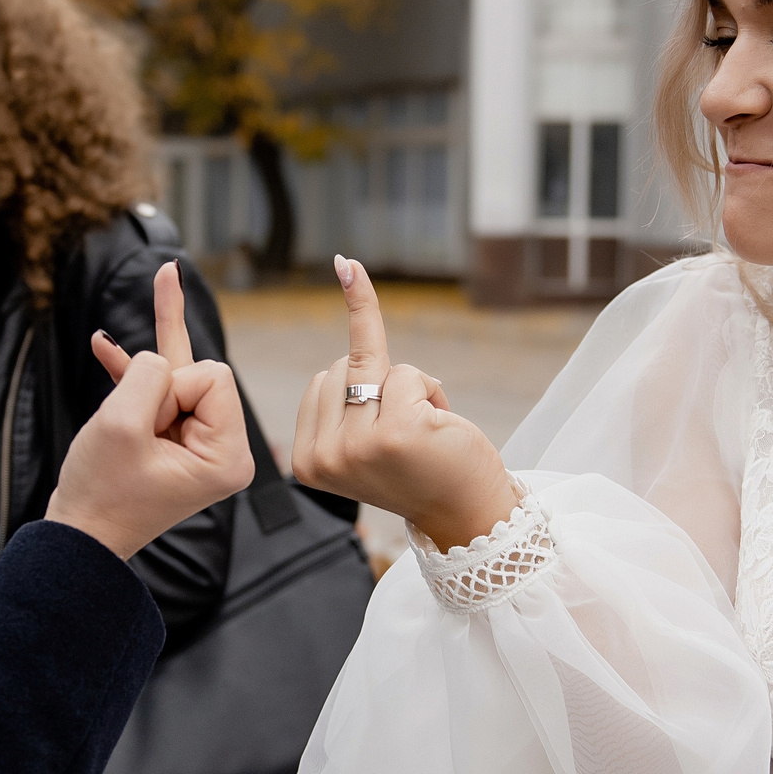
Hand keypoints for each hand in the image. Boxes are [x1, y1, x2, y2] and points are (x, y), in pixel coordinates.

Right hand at [46, 262, 254, 560]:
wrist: (78, 537)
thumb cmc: (101, 491)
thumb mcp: (121, 424)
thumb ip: (147, 372)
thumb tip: (160, 357)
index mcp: (230, 455)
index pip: (213, 375)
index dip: (169, 388)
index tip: (145, 430)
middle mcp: (225, 450)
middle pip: (199, 374)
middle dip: (156, 388)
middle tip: (133, 435)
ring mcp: (200, 445)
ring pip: (175, 378)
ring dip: (139, 376)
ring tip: (149, 323)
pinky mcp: (174, 440)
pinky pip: (160, 391)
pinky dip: (132, 375)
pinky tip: (104, 346)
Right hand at [291, 255, 515, 551]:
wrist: (466, 513)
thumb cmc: (419, 464)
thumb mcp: (364, 428)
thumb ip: (345, 379)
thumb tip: (346, 261)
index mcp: (306, 462)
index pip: (321, 378)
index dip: (361, 388)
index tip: (381, 435)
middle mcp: (324, 458)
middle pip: (343, 367)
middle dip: (382, 387)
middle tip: (406, 439)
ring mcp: (358, 446)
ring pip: (375, 367)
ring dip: (409, 388)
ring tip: (424, 435)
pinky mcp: (397, 433)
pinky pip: (408, 374)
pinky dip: (431, 391)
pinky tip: (440, 431)